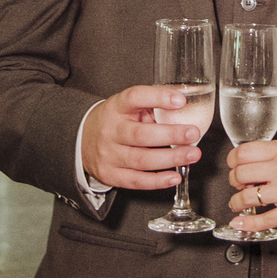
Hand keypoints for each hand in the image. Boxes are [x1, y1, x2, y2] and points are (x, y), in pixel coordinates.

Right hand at [81, 86, 204, 190]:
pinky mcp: (110, 175)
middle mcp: (110, 130)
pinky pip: (136, 181)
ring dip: (171, 158)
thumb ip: (152, 106)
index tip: (180, 100)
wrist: (83, 140)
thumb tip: (186, 109)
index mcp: (116, 107)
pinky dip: (158, 181)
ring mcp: (109, 154)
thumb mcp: (128, 106)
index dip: (158, 97)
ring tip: (192, 154)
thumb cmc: (115, 121)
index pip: (135, 97)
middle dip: (171, 134)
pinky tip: (175, 176)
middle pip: (141, 134)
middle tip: (193, 133)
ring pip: (141, 160)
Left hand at [227, 138, 276, 230]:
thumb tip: (254, 163)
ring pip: (247, 196)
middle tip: (238, 186)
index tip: (234, 167)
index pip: (244, 152)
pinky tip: (241, 223)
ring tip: (239, 205)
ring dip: (237, 203)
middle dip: (233, 182)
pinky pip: (263, 219)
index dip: (233, 161)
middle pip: (241, 173)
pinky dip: (247, 223)